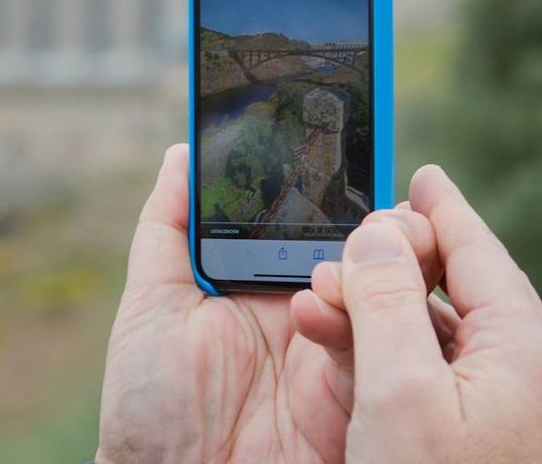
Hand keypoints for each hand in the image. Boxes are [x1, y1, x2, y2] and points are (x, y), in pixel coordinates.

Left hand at [96, 145, 438, 463]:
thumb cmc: (148, 402)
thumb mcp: (152, 303)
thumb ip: (169, 227)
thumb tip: (182, 150)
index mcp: (270, 283)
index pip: (318, 222)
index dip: (344, 184)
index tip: (364, 138)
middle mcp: (314, 312)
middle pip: (369, 252)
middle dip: (386, 222)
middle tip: (383, 206)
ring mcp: (342, 355)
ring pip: (391, 294)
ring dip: (388, 266)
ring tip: (371, 251)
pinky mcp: (361, 399)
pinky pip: (392, 352)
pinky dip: (386, 324)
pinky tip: (352, 307)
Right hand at [292, 165, 541, 462]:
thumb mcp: (398, 392)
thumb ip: (385, 303)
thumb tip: (380, 235)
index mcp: (522, 348)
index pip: (478, 250)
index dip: (444, 208)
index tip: (426, 175)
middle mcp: (527, 374)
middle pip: (461, 287)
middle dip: (398, 260)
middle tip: (354, 245)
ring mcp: (511, 411)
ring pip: (442, 334)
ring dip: (382, 312)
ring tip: (323, 302)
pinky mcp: (487, 442)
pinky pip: (439, 375)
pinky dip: (392, 354)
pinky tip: (352, 355)